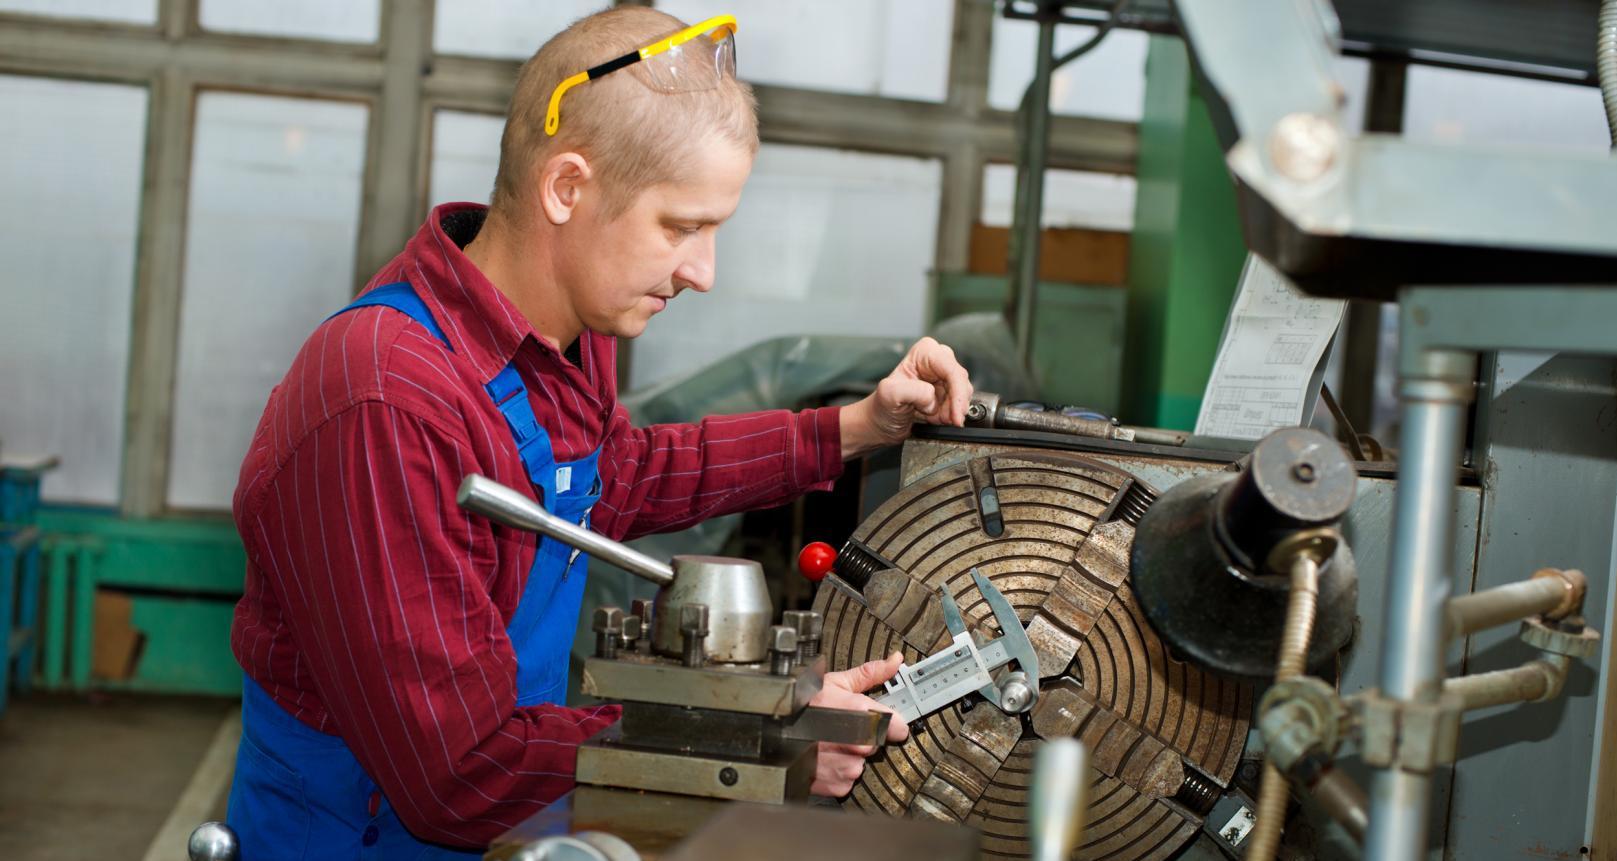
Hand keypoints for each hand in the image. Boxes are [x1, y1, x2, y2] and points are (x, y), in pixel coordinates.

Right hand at [806, 652, 910, 797]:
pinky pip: (848, 780)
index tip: (889, 723)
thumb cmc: (800, 705)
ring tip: (830, 743)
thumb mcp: (835, 682)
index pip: (895, 725)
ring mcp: (845, 764)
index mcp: (857, 712)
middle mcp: (854, 741)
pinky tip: (825, 758)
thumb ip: (870, 673)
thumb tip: (895, 660)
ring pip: (862, 763)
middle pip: (877, 743)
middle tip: (845, 729)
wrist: (771, 730)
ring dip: (851, 756)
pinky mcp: (836, 783)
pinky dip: (839, 772)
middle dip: (865, 737)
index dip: (893, 723)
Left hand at [840, 337, 972, 459]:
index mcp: (924, 352)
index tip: (955, 413)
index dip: (957, 392)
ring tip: (934, 418)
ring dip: (953, 411)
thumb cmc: (881, 407)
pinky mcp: (947, 392)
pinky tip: (937, 419)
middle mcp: (936, 360)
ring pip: (963, 393)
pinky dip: (951, 415)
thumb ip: (910, 390)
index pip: (951, 369)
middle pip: (961, 381)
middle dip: (955, 403)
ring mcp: (943, 377)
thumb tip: (931, 396)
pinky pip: (960, 403)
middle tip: (944, 419)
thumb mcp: (889, 395)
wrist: (881, 424)